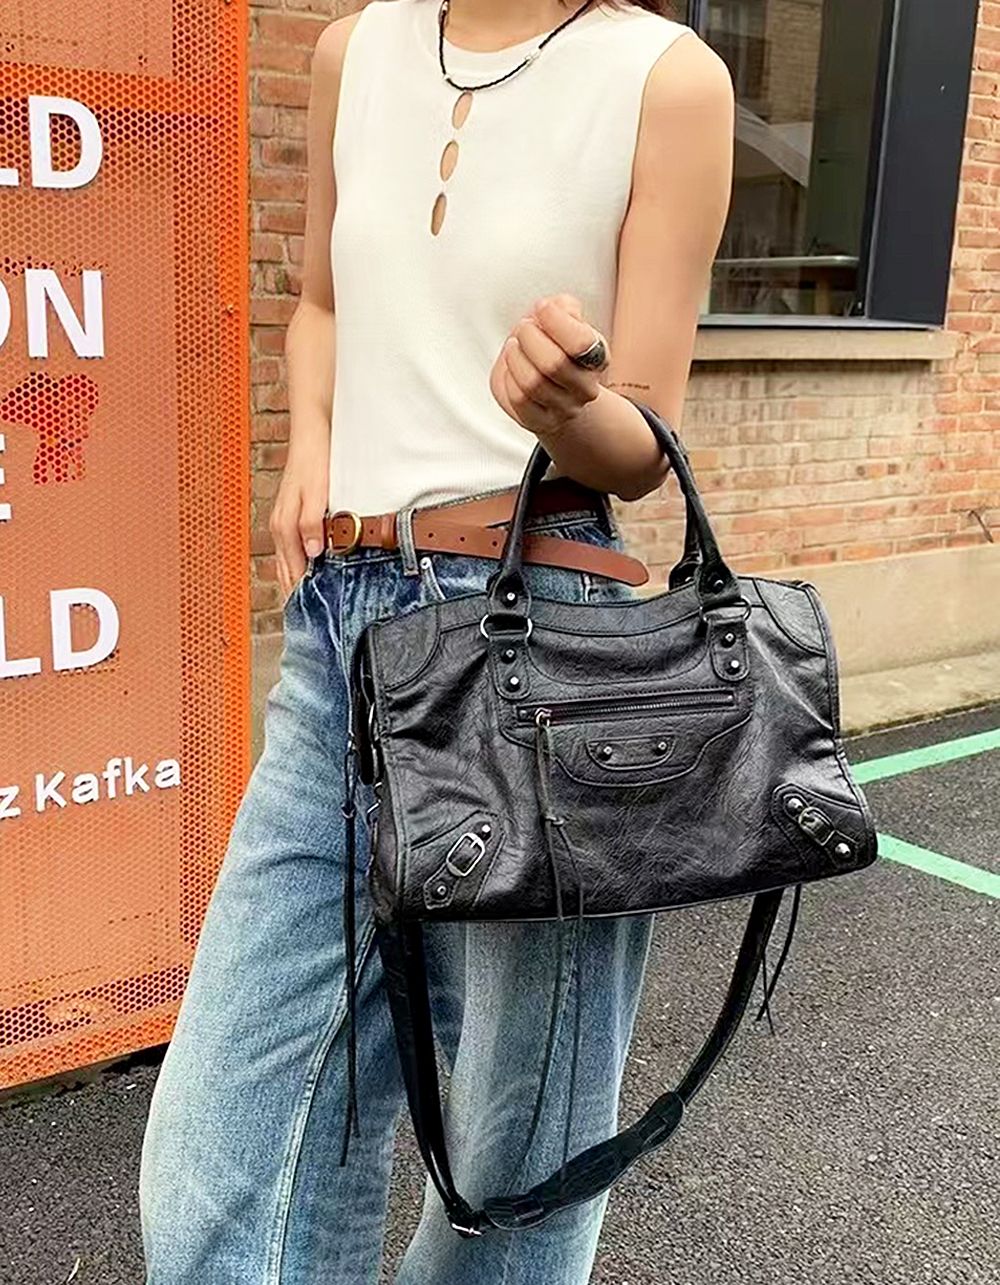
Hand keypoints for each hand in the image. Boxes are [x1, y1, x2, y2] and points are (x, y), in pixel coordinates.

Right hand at [269, 447, 328, 605]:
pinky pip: (289, 551)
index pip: (291, 571)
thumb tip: (313, 554)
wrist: (311, 436)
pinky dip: (296, 566)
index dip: (300, 594)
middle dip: (295, 595)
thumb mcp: (316, 493)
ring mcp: (282, 523)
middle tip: (309, 621)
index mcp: (284, 526)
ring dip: (295, 582)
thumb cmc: (316, 463)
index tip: (310, 618)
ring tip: (306, 606)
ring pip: (286, 562)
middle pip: (285, 572)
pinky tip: (306, 574)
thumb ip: (311, 523)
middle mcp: (279, 528)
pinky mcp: (289, 517)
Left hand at [489, 293, 609, 437]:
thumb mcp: (564, 320)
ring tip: (514, 345)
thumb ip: (563, 307)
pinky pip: (519, 399)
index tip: (541, 307)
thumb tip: (555, 308)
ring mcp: (564, 408)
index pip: (580, 342)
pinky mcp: (541, 422)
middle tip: (523, 328)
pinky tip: (511, 367)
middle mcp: (586, 387)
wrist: (551, 385)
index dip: (555, 319)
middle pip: (553, 363)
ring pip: (532, 383)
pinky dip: (509, 378)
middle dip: (529, 338)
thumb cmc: (555, 346)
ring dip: (515, 357)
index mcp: (597, 357)